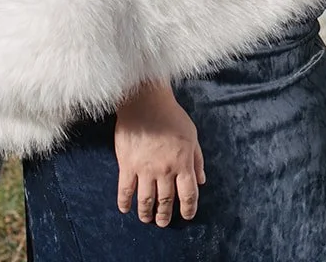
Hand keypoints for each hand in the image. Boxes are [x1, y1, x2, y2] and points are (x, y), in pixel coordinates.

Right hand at [114, 82, 204, 226]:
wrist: (146, 102)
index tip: (187, 216)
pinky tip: (125, 210)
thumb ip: (197, 160)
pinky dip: (124, 203)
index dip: (189, 208)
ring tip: (147, 219)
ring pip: (146, 200)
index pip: (188, 194)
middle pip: (166, 201)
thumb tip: (201, 181)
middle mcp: (165, 170)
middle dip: (165, 215)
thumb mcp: (192, 136)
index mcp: (183, 163)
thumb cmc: (171, 116)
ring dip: (146, 213)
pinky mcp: (127, 165)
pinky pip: (125, 190)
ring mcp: (145, 169)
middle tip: (163, 222)